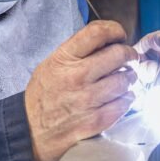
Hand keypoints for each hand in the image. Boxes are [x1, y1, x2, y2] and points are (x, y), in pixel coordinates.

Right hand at [24, 20, 138, 160]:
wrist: (29, 130)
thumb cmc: (43, 94)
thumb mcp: (52, 63)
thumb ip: (77, 51)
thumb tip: (109, 42)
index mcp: (64, 58)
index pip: (97, 32)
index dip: (115, 30)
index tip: (120, 36)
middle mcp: (77, 76)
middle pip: (118, 54)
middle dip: (129, 54)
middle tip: (130, 58)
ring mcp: (87, 100)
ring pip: (125, 80)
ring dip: (130, 78)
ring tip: (125, 79)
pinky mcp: (95, 121)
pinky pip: (124, 104)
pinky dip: (127, 99)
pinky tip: (122, 98)